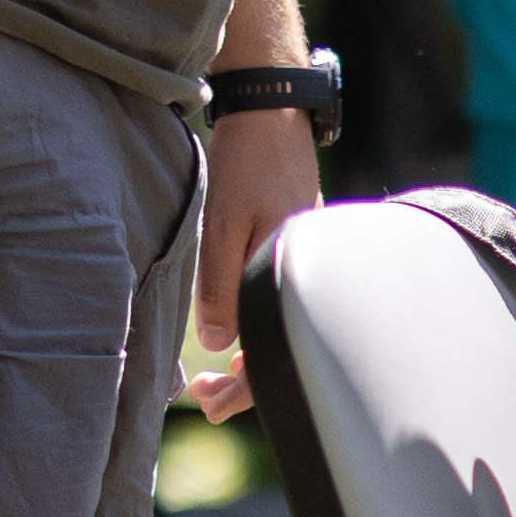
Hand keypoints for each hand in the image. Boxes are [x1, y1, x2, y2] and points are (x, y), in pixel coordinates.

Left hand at [182, 100, 320, 417]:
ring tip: (214, 378)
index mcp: (295, 269)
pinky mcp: (296, 248)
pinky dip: (258, 326)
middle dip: (246, 382)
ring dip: (250, 356)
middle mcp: (308, 271)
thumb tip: (218, 345)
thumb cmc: (248, 162)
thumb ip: (220, 285)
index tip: (211, 404)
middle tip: (207, 400)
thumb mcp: (223, 223)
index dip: (244, 386)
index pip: (274, 346)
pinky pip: (280, 302)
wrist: (272, 112)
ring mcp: (305, 260)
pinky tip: (236, 334)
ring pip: (281, 324)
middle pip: (283, 343)